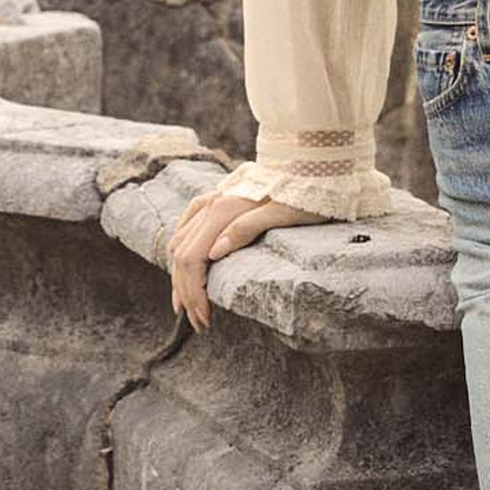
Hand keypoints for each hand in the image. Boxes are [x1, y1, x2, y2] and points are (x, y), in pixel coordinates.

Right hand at [166, 188, 330, 332]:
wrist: (310, 166)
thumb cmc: (303, 194)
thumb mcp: (284, 213)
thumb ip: (246, 228)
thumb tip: (213, 253)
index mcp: (222, 210)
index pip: (191, 258)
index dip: (193, 292)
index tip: (205, 317)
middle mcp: (210, 204)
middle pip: (181, 255)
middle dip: (186, 293)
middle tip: (200, 324)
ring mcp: (210, 200)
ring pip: (179, 243)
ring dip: (180, 278)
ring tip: (188, 307)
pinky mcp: (215, 200)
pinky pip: (186, 228)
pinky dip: (179, 254)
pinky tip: (182, 270)